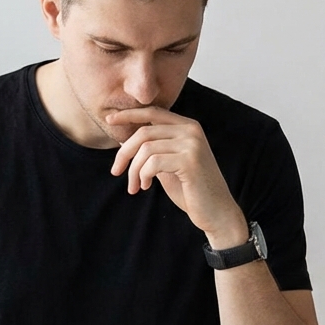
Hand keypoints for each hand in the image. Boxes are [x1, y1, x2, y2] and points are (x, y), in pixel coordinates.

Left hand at [107, 107, 247, 247]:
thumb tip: (124, 140)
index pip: (152, 112)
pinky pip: (153, 163)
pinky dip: (143, 176)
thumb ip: (151, 151)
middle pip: (144, 132)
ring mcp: (192, 144)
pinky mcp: (190, 161)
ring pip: (145, 149)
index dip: (128, 114)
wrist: (216, 212)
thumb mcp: (166, 166)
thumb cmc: (191, 190)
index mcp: (187, 127)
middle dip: (124, 153)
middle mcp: (191, 130)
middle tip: (115, 171)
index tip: (109, 119)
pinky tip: (146, 187)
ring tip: (135, 187)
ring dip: (133, 170)